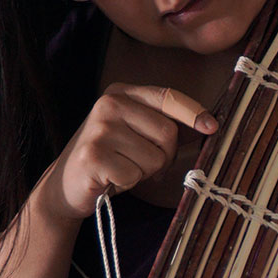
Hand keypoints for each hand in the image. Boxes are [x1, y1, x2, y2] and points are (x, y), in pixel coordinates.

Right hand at [37, 83, 216, 220]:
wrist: (65, 184)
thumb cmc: (110, 159)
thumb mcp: (135, 132)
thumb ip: (163, 124)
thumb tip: (208, 124)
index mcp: (121, 93)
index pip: (168, 97)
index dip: (193, 113)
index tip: (211, 127)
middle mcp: (109, 104)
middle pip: (168, 132)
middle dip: (164, 156)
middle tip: (141, 163)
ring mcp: (99, 129)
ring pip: (155, 157)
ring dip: (145, 172)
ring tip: (122, 168)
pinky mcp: (93, 155)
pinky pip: (136, 175)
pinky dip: (128, 183)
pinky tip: (111, 178)